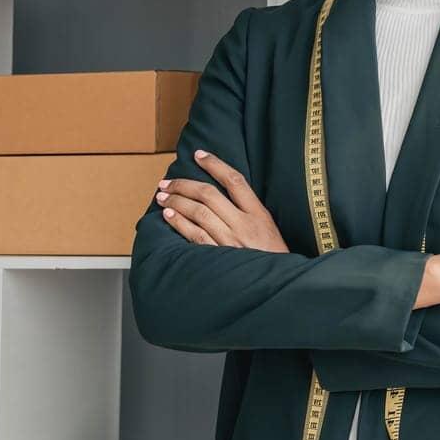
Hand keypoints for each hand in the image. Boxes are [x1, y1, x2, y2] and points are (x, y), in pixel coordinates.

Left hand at [153, 149, 289, 252]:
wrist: (276, 283)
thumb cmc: (272, 258)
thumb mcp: (269, 229)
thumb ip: (249, 213)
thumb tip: (219, 197)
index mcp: (259, 214)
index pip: (235, 181)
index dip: (215, 165)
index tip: (199, 155)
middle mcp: (244, 224)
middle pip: (209, 195)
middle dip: (184, 185)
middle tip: (167, 182)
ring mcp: (231, 241)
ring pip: (198, 212)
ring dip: (176, 201)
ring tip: (163, 196)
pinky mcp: (219, 256)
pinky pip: (195, 235)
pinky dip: (179, 222)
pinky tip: (169, 214)